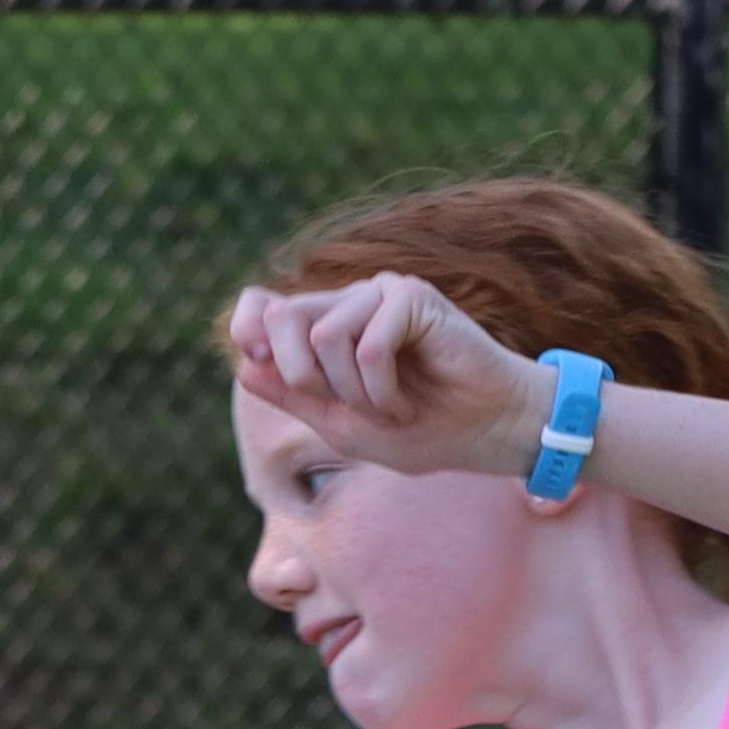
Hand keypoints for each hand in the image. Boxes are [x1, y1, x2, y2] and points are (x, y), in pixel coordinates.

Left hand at [224, 274, 557, 481]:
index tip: (253, 355)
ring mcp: (382, 295)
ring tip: (388, 409)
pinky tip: (406, 402)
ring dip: (354, 393)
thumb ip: (294, 397)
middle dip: (303, 377)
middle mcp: (351, 302)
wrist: (486, 433)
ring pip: (327, 335)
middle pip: (285, 317)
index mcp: (328, 327)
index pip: (264, 306)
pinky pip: (369, 344)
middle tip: (344, 407)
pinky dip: (382, 388)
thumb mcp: (343, 426)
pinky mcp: (412, 297)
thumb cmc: (422, 430)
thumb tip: (242, 366)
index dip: (247, 326)